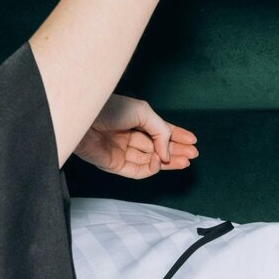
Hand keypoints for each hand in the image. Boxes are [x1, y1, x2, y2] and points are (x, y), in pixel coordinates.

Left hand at [73, 93, 198, 177]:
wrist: (84, 120)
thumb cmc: (111, 109)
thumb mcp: (143, 112)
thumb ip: (160, 130)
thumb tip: (168, 152)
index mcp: (135, 119)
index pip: (160, 130)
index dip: (177, 135)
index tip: (193, 140)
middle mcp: (129, 135)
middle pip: (157, 146)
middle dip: (176, 150)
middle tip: (192, 154)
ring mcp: (122, 151)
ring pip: (149, 160)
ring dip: (168, 161)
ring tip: (185, 161)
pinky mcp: (114, 165)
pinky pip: (136, 170)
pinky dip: (151, 169)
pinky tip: (162, 163)